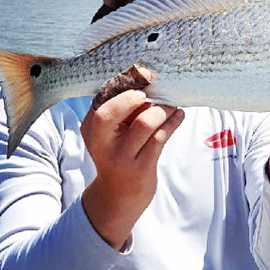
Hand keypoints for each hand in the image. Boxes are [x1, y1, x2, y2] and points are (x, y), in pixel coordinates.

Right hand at [81, 89, 183, 248]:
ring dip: (163, 109)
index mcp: (90, 127)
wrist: (119, 195)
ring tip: (172, 105)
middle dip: (133, 98)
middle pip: (110, 113)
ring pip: (144, 123)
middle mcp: (100, 143)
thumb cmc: (119, 153)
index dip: (124, 83)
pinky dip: (173, 122)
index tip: (145, 75)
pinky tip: (179, 116)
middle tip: (153, 91)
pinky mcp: (140, 169)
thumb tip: (150, 80)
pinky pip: (160, 138)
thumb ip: (124, 109)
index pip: (102, 99)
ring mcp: (120, 158)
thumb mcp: (111, 132)